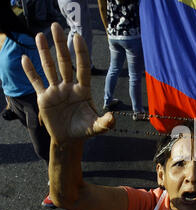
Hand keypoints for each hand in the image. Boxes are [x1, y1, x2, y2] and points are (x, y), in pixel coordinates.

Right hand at [21, 23, 113, 144]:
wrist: (69, 139)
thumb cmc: (84, 130)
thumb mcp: (96, 128)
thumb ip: (105, 123)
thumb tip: (112, 118)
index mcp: (83, 90)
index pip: (82, 67)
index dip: (80, 53)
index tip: (78, 37)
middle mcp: (69, 86)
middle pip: (64, 62)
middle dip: (60, 44)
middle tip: (57, 26)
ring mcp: (56, 90)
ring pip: (49, 68)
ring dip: (44, 52)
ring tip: (40, 35)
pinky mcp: (44, 98)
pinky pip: (36, 82)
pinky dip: (30, 71)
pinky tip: (25, 58)